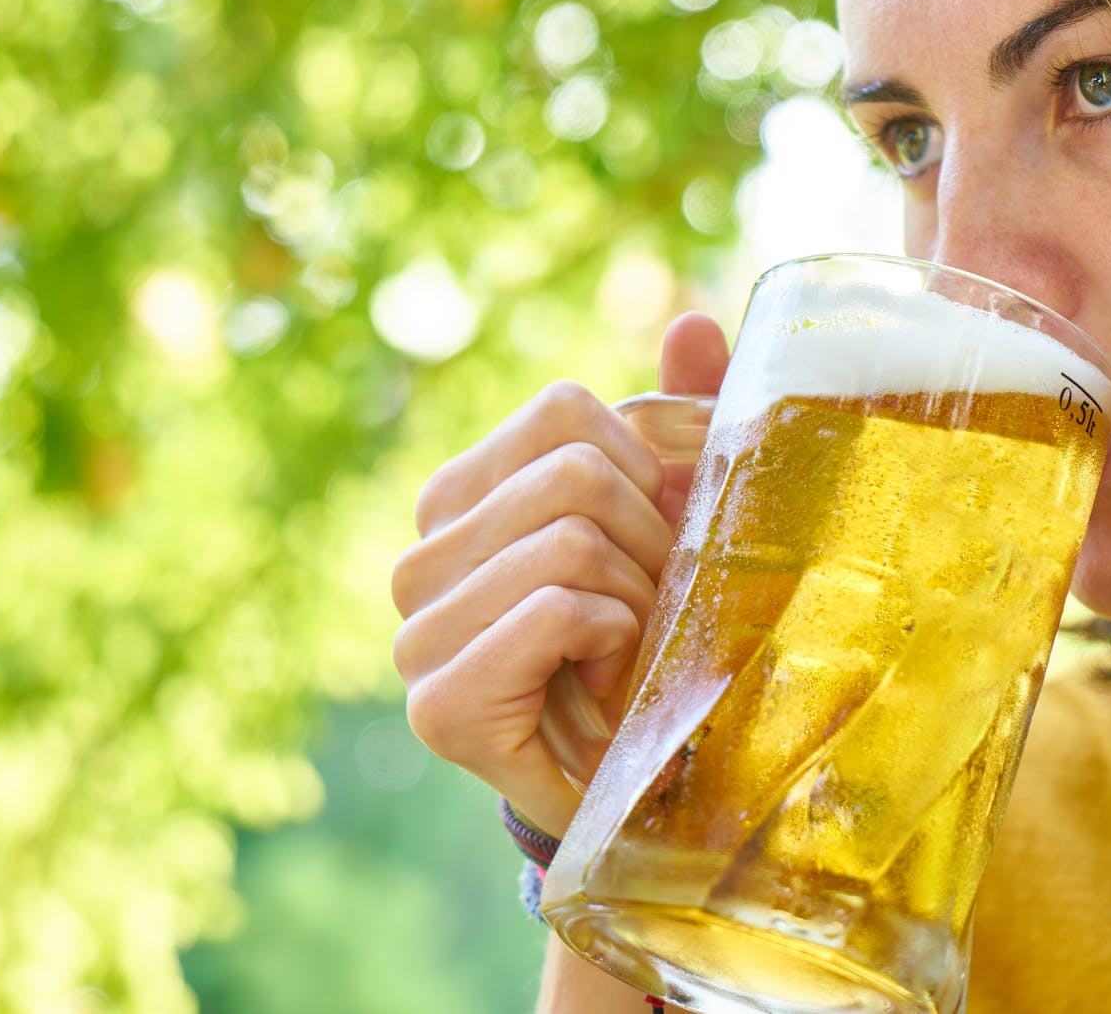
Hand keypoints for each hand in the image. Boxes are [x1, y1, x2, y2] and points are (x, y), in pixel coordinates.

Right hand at [390, 313, 729, 837]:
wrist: (629, 786)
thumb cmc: (647, 640)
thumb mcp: (668, 520)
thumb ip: (678, 420)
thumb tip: (694, 323)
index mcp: (458, 495)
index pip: (564, 411)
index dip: (644, 467)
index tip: (653, 538)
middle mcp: (418, 554)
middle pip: (577, 471)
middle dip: (649, 540)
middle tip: (646, 609)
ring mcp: (416, 630)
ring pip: (573, 537)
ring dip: (636, 599)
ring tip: (621, 651)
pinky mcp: (439, 702)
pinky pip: (559, 609)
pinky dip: (612, 640)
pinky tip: (600, 683)